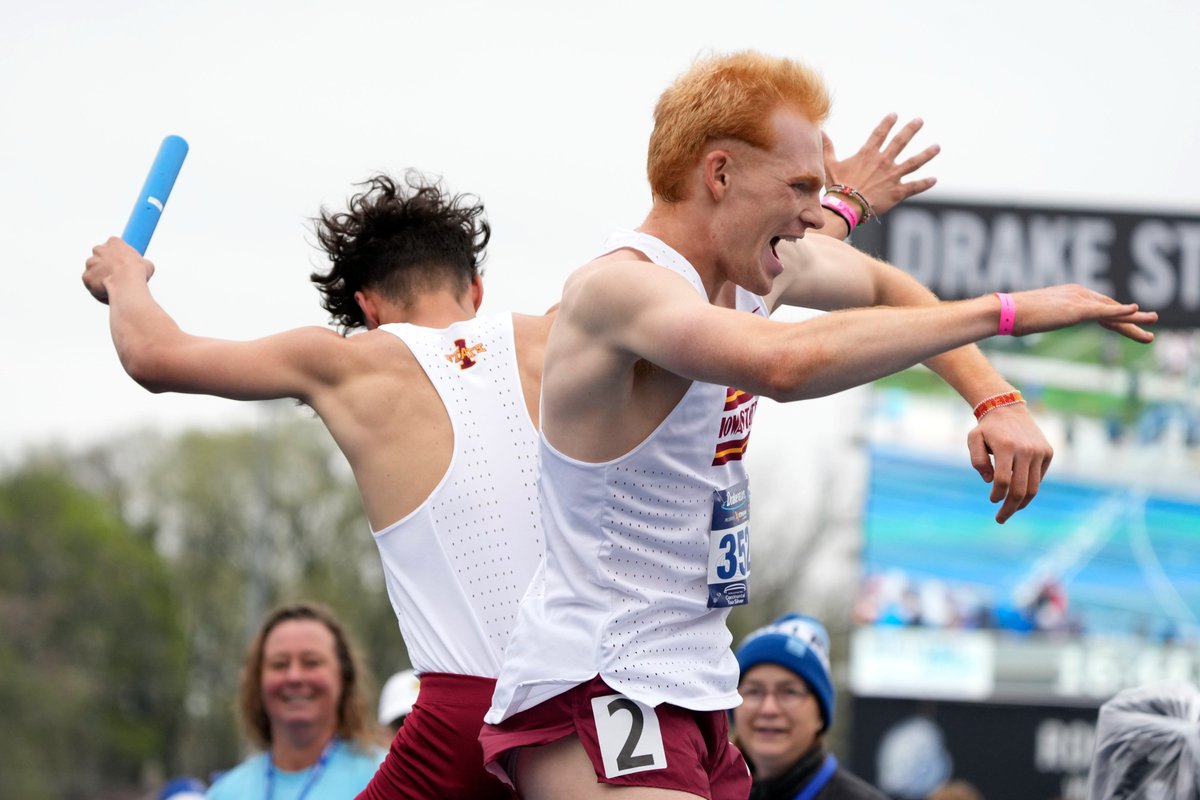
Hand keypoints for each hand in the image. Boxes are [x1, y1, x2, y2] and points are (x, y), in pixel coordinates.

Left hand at [83, 237, 153, 303]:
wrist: (126, 283)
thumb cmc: (138, 273)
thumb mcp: (147, 264)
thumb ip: (141, 263)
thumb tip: (144, 267)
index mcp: (114, 242)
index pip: (113, 245)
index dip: (118, 255)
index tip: (122, 263)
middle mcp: (98, 249)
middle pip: (100, 257)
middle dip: (106, 265)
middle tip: (117, 275)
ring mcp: (90, 263)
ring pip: (95, 271)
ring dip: (101, 278)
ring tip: (115, 288)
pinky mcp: (86, 277)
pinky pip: (91, 284)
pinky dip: (97, 289)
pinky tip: (109, 293)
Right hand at [822, 114, 939, 216]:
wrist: (846, 206)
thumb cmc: (836, 187)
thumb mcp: (829, 165)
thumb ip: (827, 147)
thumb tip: (819, 131)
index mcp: (868, 154)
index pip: (879, 133)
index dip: (887, 123)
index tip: (895, 114)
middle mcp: (883, 162)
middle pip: (900, 142)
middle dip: (911, 130)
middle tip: (920, 121)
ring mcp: (892, 176)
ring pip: (914, 162)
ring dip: (926, 154)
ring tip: (937, 147)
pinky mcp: (897, 191)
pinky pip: (914, 186)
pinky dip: (925, 184)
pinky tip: (934, 179)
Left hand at [966, 401, 1052, 523]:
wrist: (1008, 409)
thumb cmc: (987, 428)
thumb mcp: (974, 440)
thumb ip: (977, 461)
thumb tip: (990, 481)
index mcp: (1006, 447)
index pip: (1003, 480)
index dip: (997, 494)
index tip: (992, 500)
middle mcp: (1026, 450)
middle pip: (1021, 489)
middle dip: (1010, 507)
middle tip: (1000, 519)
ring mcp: (1040, 452)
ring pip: (1033, 487)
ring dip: (1022, 503)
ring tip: (1011, 511)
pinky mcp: (1048, 453)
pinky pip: (1039, 477)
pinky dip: (1030, 488)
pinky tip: (1019, 494)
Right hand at [1008, 285, 1156, 342]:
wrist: (1005, 312)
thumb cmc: (1012, 317)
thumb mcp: (1034, 319)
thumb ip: (1041, 319)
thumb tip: (1029, 327)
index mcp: (1069, 295)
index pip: (1099, 306)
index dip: (1116, 315)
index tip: (1129, 324)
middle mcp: (1078, 293)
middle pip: (1111, 308)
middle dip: (1131, 319)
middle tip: (1151, 323)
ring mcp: (1078, 300)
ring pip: (1114, 310)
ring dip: (1135, 319)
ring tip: (1153, 325)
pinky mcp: (1077, 310)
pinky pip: (1106, 311)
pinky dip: (1123, 311)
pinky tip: (1137, 311)